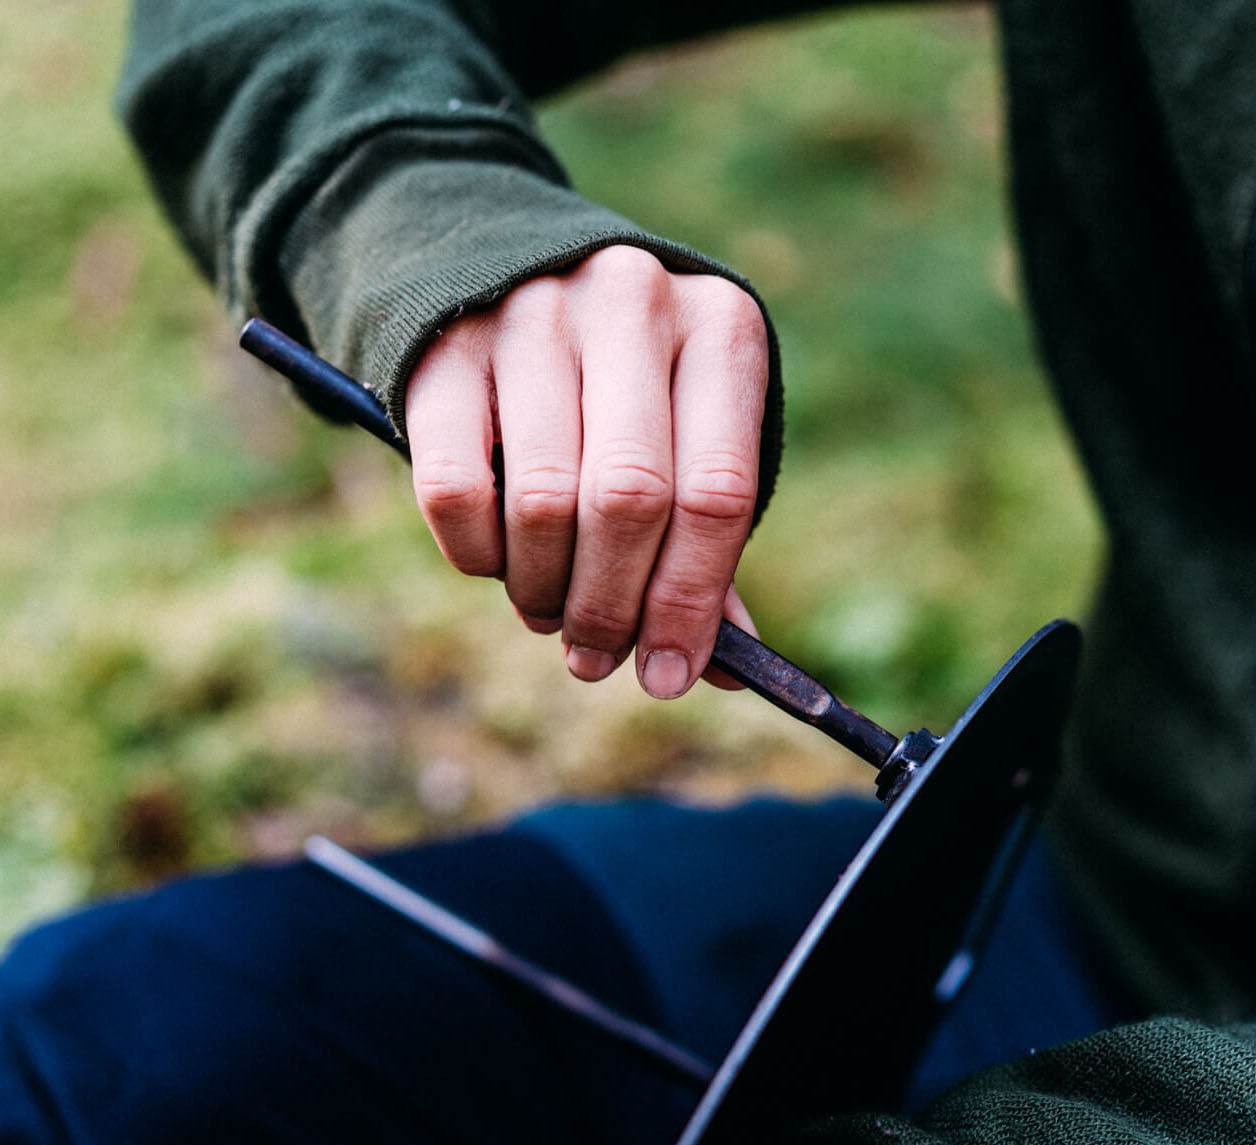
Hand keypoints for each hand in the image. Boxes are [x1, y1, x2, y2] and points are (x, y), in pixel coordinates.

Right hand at [404, 245, 767, 697]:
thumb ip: (704, 543)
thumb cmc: (624, 389)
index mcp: (721, 330)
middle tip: (597, 657)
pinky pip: (454, 490)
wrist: (508, 270)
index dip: (691, 602)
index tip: (669, 675)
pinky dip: (476, 555)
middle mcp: (632, 304)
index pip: (718, 492)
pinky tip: (494, 562)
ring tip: (547, 611)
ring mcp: (533, 313)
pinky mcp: (445, 344)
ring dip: (543, 591)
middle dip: (611, 607)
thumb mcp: (686, 436)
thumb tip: (722, 670)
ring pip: (542, 501)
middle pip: (630, 500)